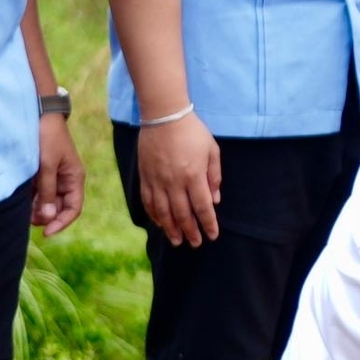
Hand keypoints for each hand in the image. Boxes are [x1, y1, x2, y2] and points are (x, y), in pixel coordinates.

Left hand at [32, 112, 85, 236]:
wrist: (40, 114)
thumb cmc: (47, 138)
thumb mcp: (46, 166)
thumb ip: (46, 192)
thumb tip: (48, 218)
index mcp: (74, 178)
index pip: (73, 209)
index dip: (61, 223)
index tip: (46, 233)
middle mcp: (66, 180)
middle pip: (59, 208)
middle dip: (46, 217)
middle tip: (28, 220)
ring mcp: (53, 177)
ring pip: (47, 202)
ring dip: (36, 209)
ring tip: (22, 210)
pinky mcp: (41, 173)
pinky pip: (38, 192)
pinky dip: (31, 199)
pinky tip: (21, 200)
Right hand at [138, 109, 224, 245]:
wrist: (164, 116)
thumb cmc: (192, 132)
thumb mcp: (212, 150)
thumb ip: (214, 176)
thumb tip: (215, 200)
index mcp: (193, 175)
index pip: (202, 207)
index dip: (208, 224)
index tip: (213, 235)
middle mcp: (174, 182)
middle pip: (182, 214)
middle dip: (190, 232)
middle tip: (196, 243)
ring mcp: (157, 180)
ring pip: (163, 212)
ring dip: (171, 229)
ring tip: (177, 241)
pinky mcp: (145, 177)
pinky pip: (148, 202)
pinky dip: (154, 215)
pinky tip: (160, 224)